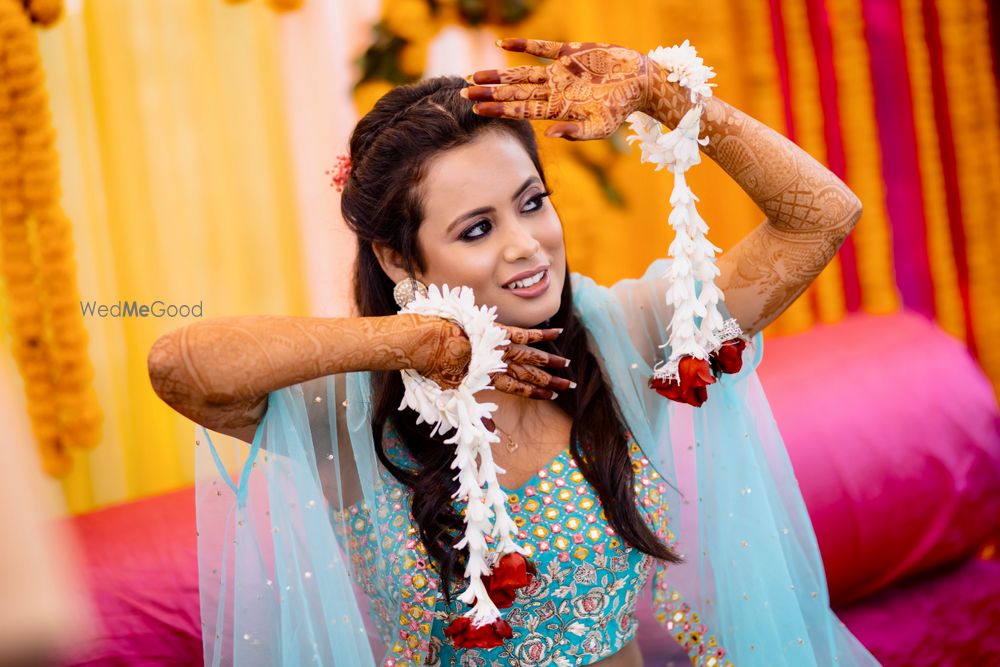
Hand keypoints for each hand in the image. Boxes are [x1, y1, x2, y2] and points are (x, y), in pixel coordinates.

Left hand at [421, 320, 571, 398]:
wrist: (425, 342)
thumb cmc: (431, 368)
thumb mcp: (450, 394)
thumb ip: (473, 412)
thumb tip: (492, 431)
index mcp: (486, 378)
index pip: (516, 387)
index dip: (533, 392)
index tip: (550, 397)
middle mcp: (496, 363)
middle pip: (528, 373)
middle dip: (548, 380)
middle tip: (567, 385)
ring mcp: (498, 345)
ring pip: (530, 355)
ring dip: (549, 360)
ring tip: (566, 365)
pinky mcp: (496, 329)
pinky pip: (524, 331)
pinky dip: (541, 333)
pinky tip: (558, 331)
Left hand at [462, 38, 650, 140]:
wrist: (641, 82)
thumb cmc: (622, 109)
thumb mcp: (602, 127)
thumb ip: (577, 133)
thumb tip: (551, 134)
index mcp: (559, 109)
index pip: (522, 110)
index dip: (499, 110)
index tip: (477, 111)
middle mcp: (554, 91)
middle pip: (514, 93)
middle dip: (489, 94)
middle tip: (461, 95)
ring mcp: (560, 72)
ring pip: (522, 74)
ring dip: (498, 75)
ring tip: (472, 77)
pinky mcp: (570, 53)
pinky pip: (542, 49)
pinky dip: (524, 46)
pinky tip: (502, 44)